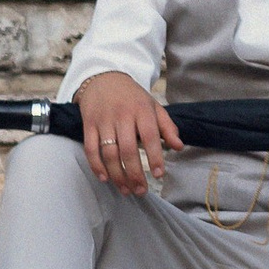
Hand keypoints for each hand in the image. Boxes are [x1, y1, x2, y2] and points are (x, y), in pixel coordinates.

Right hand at [77, 70, 181, 195]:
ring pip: (109, 152)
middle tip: (141, 191)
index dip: (155, 156)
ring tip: (126, 190)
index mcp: (142, 110)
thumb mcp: (153, 106)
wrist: (103, 77)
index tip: (159, 174)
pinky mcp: (89, 125)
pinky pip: (90, 149)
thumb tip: (179, 147)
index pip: (150, 136)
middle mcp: (122, 115)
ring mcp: (104, 120)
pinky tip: (105, 178)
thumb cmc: (132, 97)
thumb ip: (167, 126)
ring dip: (117, 174)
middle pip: (128, 149)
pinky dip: (96, 166)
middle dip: (135, 173)